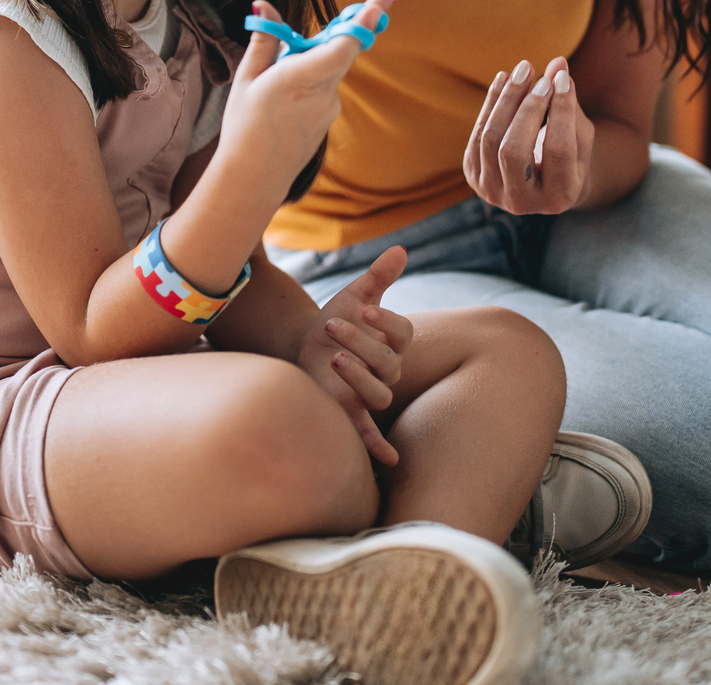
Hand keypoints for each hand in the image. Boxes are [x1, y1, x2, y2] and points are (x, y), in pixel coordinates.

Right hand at [218, 0, 396, 196]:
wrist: (255, 177)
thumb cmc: (244, 126)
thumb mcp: (246, 78)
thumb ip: (264, 39)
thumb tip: (264, 4)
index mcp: (297, 78)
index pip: (342, 46)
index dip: (364, 21)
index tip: (385, 0)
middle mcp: (321, 92)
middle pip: (346, 48)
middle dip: (359, 22)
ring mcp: (330, 106)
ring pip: (333, 65)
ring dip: (320, 53)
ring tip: (280, 74)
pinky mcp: (330, 115)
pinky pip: (327, 83)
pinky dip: (315, 74)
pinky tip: (286, 95)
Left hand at [295, 245, 413, 464]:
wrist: (307, 346)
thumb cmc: (337, 321)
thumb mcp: (354, 295)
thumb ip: (379, 276)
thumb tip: (400, 249)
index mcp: (392, 341)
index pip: (403, 332)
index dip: (387, 322)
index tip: (364, 309)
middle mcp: (386, 368)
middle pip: (387, 362)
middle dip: (361, 342)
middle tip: (332, 324)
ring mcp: (369, 390)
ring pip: (379, 393)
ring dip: (358, 377)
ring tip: (333, 358)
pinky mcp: (349, 410)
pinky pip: (370, 432)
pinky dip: (379, 446)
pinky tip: (389, 461)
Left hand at [463, 56, 596, 214]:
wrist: (543, 183)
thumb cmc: (570, 155)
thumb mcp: (579, 135)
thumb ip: (570, 104)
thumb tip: (558, 64)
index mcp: (559, 198)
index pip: (558, 150)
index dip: (560, 111)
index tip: (561, 79)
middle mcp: (522, 203)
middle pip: (515, 149)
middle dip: (528, 108)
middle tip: (540, 76)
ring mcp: (492, 192)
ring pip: (491, 139)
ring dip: (507, 99)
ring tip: (524, 70)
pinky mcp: (473, 175)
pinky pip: (478, 134)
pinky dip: (491, 103)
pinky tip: (504, 79)